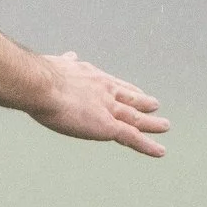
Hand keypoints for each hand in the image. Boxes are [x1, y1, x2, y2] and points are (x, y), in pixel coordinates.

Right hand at [29, 53, 169, 156]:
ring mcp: (108, 108)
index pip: (114, 84)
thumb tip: (69, 55)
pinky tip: (160, 151)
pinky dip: (148, 145)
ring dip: (152, 123)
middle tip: (155, 104)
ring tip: (165, 126)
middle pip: (130, 98)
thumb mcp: (57, 64)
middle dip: (143, 101)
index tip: (134, 90)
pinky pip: (133, 137)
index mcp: (92, 76)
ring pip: (136, 118)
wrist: (42, 85)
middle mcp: (105, 90)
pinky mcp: (108, 126)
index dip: (126, 88)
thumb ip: (66, 63)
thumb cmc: (42, 76)